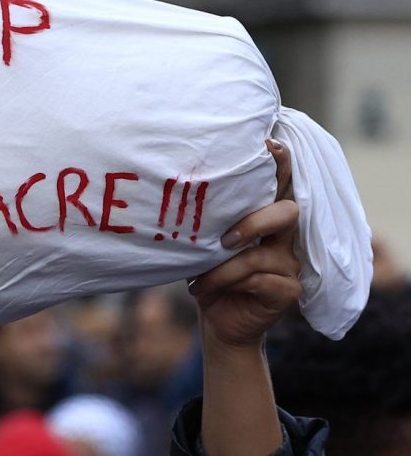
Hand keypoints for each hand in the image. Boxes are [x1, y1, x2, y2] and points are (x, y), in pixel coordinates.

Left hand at [189, 140, 300, 348]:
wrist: (217, 322)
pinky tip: (203, 290)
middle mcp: (283, 237)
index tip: (267, 143)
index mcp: (264, 218)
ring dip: (225, 265)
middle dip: (257, 218)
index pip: (280, 184)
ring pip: (264, 251)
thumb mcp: (203, 242)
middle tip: (225, 237)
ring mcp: (289, 263)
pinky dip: (225, 282)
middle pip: (287, 211)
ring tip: (197, 277)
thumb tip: (177, 187)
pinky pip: (258, 278)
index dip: (281, 163)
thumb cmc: (208, 274)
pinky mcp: (288, 289)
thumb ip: (208, 219)